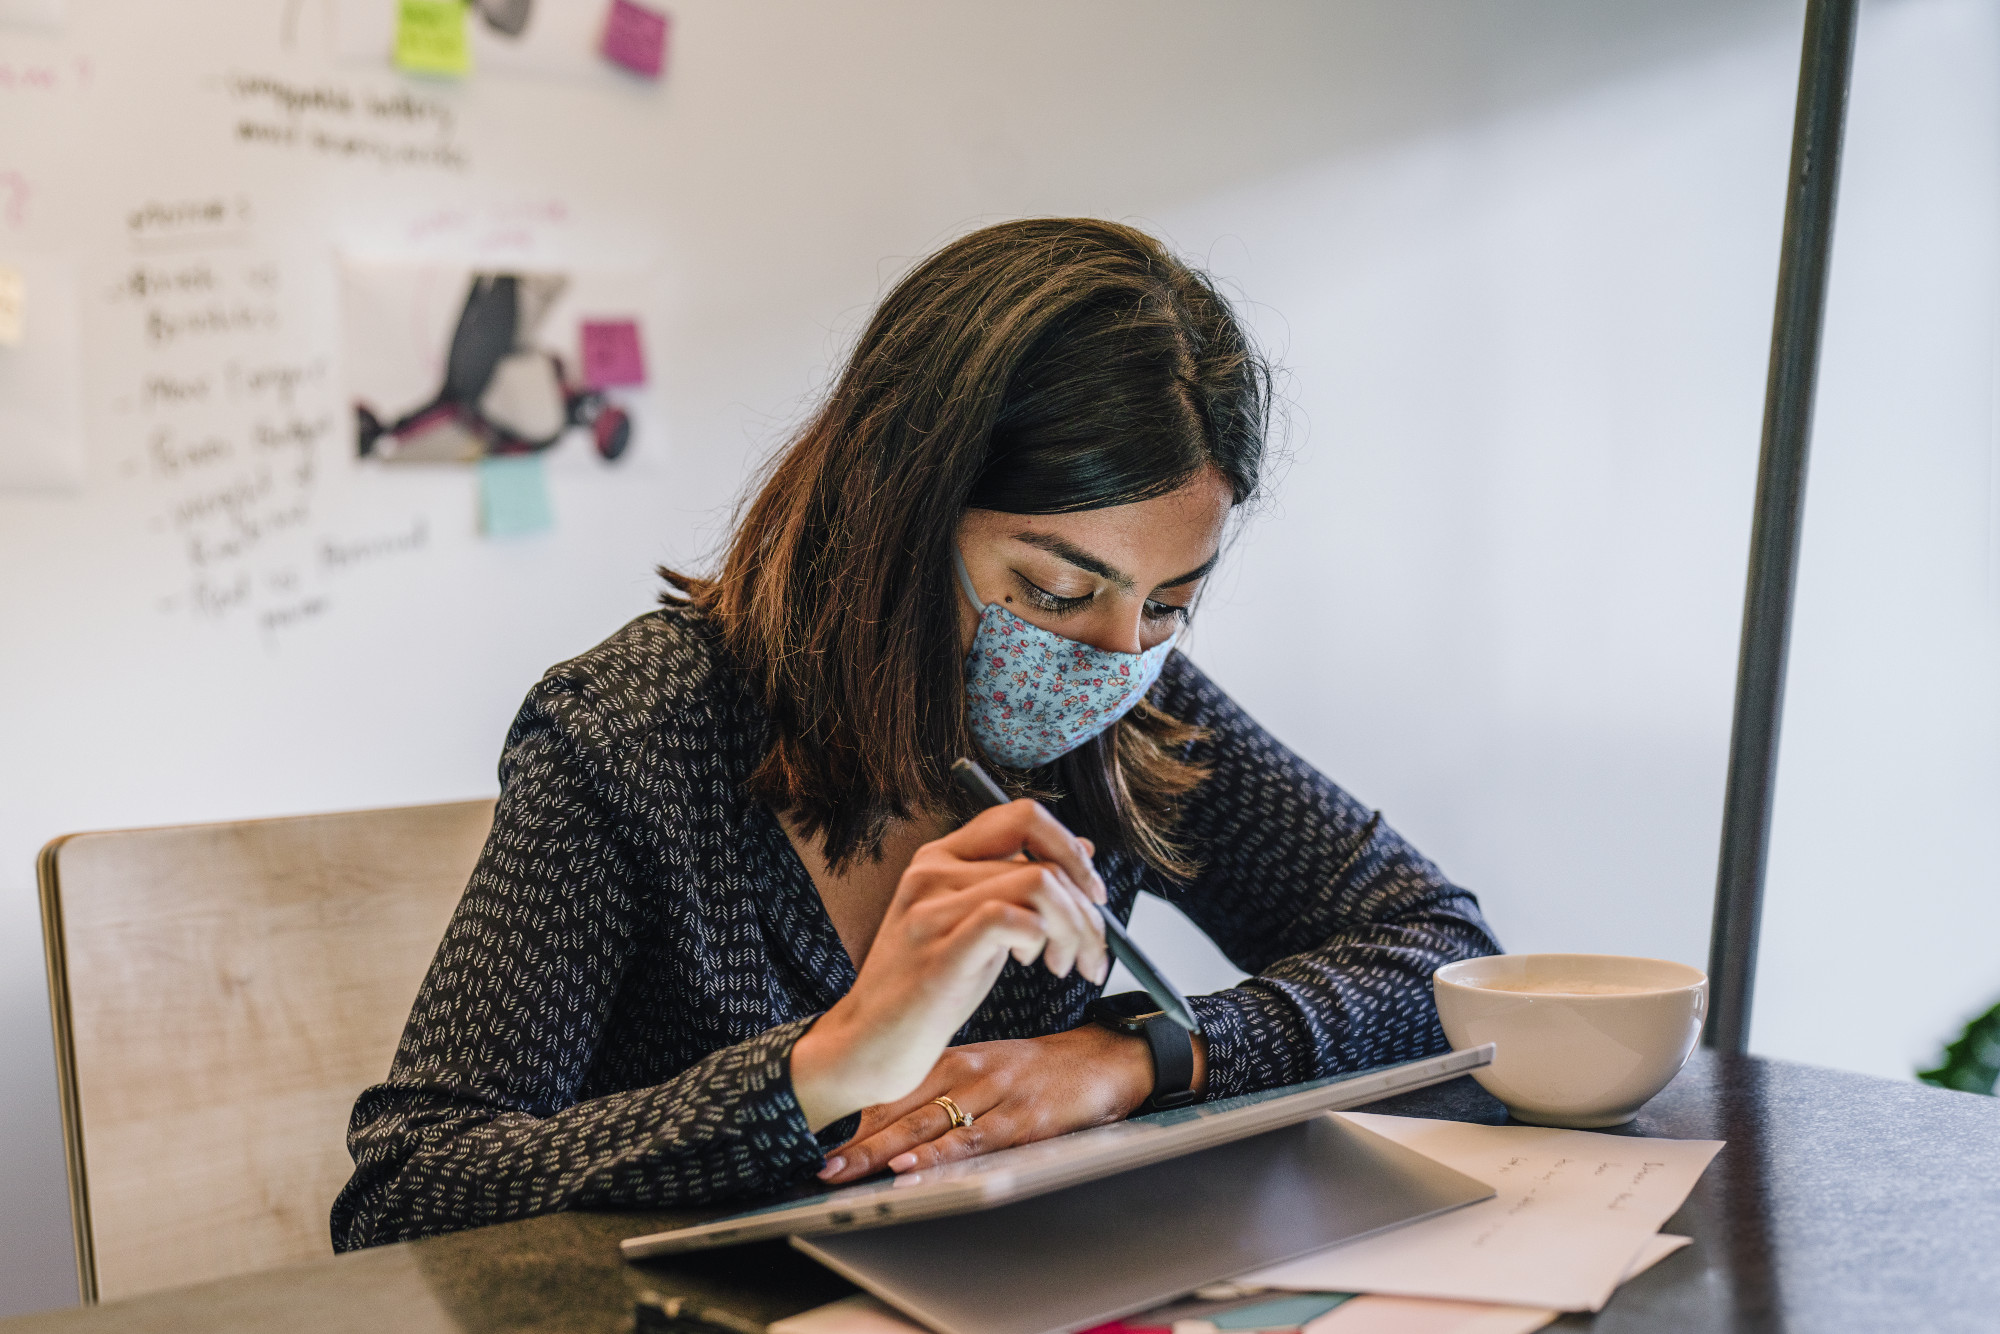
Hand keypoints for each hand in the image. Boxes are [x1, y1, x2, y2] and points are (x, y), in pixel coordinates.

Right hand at [789, 800, 1110, 1130]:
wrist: (869, 1044)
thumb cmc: (926, 989)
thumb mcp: (975, 925)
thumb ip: (1016, 886)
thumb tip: (1081, 851)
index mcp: (941, 857)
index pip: (1022, 817)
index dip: (1069, 849)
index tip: (1092, 893)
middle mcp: (933, 872)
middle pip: (1042, 860)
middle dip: (1085, 909)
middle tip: (1090, 951)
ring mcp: (931, 909)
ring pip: (1038, 884)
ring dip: (1072, 928)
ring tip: (1063, 964)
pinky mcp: (939, 951)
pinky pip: (1011, 918)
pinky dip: (1039, 939)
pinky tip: (1034, 965)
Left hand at [816, 1026, 1156, 1183]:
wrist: (1105, 1058)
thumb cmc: (1042, 1070)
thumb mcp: (987, 1068)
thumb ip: (942, 1090)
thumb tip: (890, 1124)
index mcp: (956, 1058)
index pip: (892, 1086)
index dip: (851, 1115)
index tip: (814, 1136)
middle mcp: (969, 1072)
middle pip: (899, 1108)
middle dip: (854, 1139)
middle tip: (819, 1163)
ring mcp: (995, 1094)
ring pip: (928, 1123)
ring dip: (881, 1150)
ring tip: (845, 1170)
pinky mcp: (1023, 1118)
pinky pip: (972, 1139)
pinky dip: (938, 1154)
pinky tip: (909, 1166)